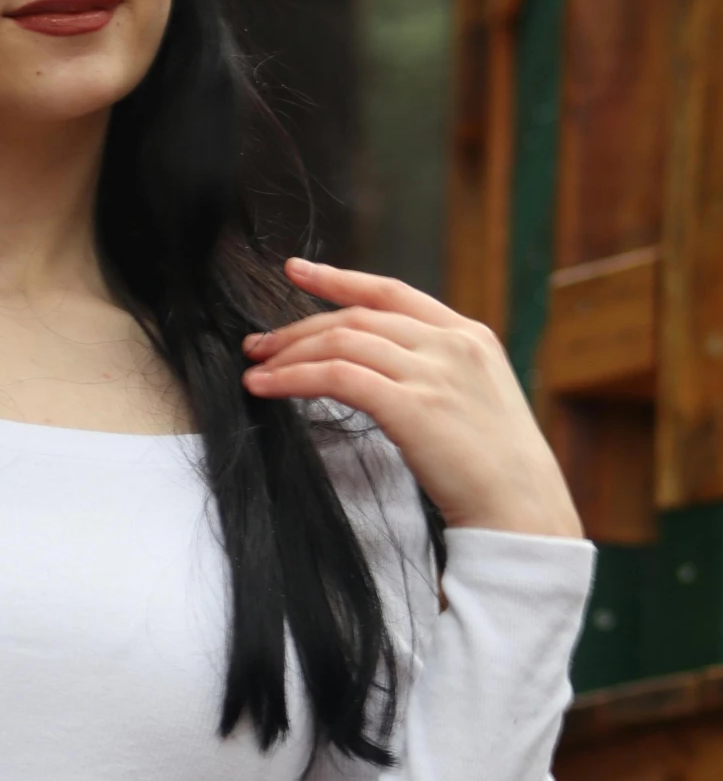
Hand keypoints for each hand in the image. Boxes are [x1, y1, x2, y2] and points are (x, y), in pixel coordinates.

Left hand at [240, 257, 583, 539]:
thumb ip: (436, 373)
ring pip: (342, 343)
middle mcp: (451, 345)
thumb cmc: (496, 470)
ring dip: (289, 354)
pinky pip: (337, 378)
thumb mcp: (476, 400)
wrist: (523, 510)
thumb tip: (379, 370)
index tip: (296, 270)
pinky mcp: (412, 407)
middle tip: (259, 344)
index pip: (391, 292)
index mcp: (469, 336)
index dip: (338, 278)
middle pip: (356, 318)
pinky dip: (294, 379)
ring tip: (256, 369)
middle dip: (299, 328)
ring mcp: (433, 373)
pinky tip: (269, 387)